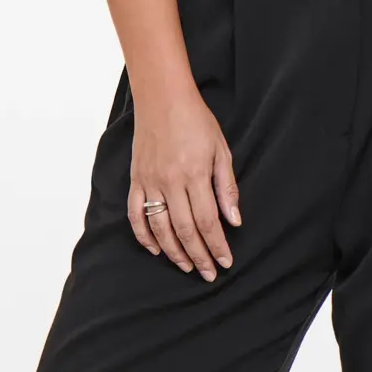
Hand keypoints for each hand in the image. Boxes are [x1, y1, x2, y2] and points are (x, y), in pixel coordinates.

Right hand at [127, 83, 241, 281]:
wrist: (162, 98)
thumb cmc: (196, 121)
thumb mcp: (220, 149)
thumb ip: (226, 186)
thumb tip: (235, 220)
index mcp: (195, 174)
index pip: (208, 221)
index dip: (217, 245)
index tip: (226, 262)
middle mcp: (171, 182)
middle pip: (185, 230)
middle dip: (199, 256)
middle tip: (209, 273)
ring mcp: (150, 182)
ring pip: (160, 228)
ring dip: (174, 252)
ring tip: (187, 266)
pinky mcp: (136, 180)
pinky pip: (136, 215)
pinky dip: (144, 236)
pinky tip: (156, 250)